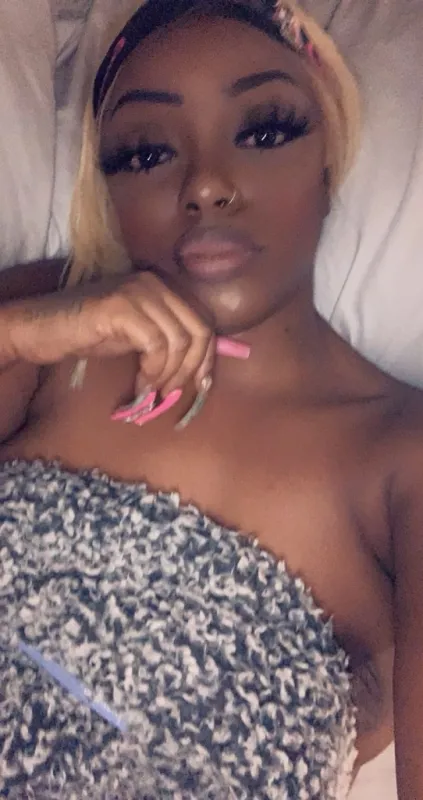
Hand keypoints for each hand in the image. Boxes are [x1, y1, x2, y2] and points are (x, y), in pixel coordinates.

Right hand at [2, 271, 213, 394]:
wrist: (46, 328)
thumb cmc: (92, 333)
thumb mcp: (141, 336)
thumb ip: (170, 342)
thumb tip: (203, 369)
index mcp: (165, 287)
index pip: (205, 321)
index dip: (208, 356)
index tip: (201, 384)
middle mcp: (155, 283)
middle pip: (198, 330)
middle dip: (191, 368)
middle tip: (171, 392)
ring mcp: (138, 291)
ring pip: (179, 341)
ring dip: (168, 374)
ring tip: (149, 389)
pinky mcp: (122, 307)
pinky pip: (155, 345)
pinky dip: (152, 371)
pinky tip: (139, 383)